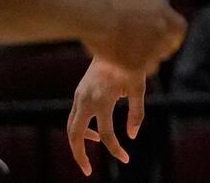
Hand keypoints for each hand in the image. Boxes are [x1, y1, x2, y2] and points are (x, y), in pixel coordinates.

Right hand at [68, 57, 150, 174]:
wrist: (112, 39)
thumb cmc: (129, 63)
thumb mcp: (139, 86)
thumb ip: (136, 112)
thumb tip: (132, 136)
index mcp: (102, 100)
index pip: (107, 134)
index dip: (116, 149)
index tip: (126, 158)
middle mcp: (86, 100)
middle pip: (74, 136)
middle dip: (79, 156)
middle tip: (87, 171)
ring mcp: (79, 96)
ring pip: (70, 127)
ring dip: (79, 142)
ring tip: (93, 150)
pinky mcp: (78, 92)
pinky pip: (74, 116)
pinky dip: (81, 127)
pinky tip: (95, 131)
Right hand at [78, 0, 186, 72]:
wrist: (92, 9)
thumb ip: (143, 5)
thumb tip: (141, 7)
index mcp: (161, 10)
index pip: (179, 28)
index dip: (172, 36)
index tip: (165, 40)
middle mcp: (161, 28)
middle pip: (168, 46)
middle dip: (159, 51)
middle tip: (143, 53)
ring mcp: (150, 46)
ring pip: (155, 62)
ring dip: (144, 62)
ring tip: (126, 59)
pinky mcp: (136, 62)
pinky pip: (140, 71)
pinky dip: (131, 70)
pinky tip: (118, 66)